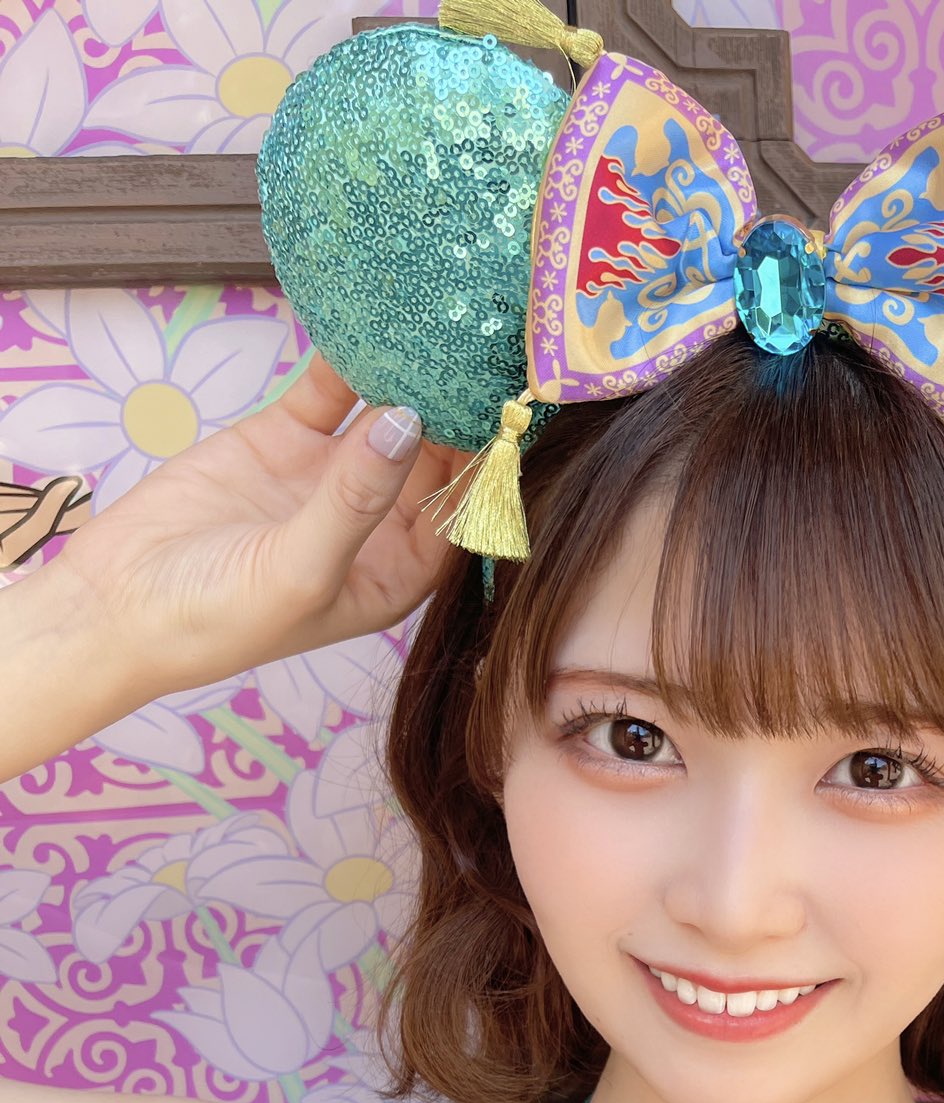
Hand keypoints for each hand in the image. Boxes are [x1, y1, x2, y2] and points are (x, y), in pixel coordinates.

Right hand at [45, 351, 473, 693]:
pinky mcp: (285, 438)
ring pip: (387, 417)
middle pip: (434, 458)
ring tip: (438, 325)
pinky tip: (374, 322)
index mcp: (398, 573)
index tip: (505, 408)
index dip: (486, 465)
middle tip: (479, 350)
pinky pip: (331, 392)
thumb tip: (409, 421)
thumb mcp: (301, 568)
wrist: (118, 605)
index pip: (462, 512)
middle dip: (456, 412)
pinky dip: (350, 360)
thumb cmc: (220, 619)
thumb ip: (357, 498)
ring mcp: (331, 476)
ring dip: (409, 378)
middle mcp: (377, 524)